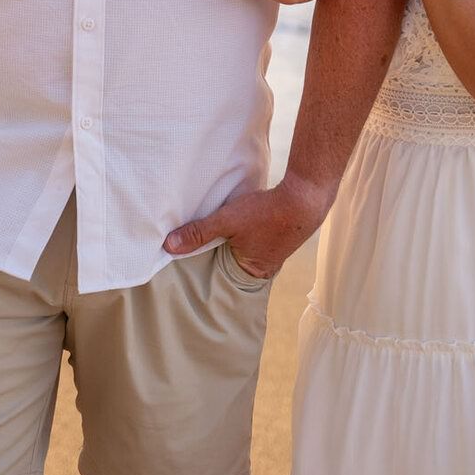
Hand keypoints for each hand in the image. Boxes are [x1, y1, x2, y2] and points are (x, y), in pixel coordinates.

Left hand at [163, 174, 333, 279]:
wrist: (305, 197)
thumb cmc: (267, 213)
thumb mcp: (227, 220)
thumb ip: (199, 233)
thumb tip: (169, 246)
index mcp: (252, 273)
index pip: (220, 277)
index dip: (205, 268)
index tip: (188, 262)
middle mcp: (265, 268)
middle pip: (232, 265)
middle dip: (218, 255)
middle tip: (199, 247)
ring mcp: (275, 253)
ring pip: (245, 251)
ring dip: (233, 243)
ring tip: (218, 234)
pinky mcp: (280, 236)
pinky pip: (256, 240)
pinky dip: (246, 234)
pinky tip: (240, 223)